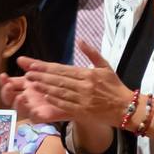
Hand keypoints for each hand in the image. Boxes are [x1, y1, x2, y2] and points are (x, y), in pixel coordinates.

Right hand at [0, 72, 72, 124]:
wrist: (75, 93)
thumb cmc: (58, 81)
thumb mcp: (46, 70)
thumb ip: (33, 65)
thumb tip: (20, 59)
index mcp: (25, 85)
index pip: (9, 84)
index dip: (4, 81)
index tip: (3, 75)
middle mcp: (26, 97)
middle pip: (9, 98)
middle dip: (6, 92)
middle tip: (8, 86)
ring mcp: (33, 107)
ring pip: (19, 109)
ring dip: (17, 104)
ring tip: (20, 97)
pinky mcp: (43, 116)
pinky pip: (34, 117)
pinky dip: (32, 113)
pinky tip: (34, 108)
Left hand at [15, 39, 131, 123]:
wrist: (126, 108)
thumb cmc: (115, 87)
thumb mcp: (106, 67)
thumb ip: (92, 54)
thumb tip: (81, 41)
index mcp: (88, 74)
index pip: (63, 69)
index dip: (46, 68)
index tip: (33, 64)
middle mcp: (84, 86)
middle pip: (58, 80)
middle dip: (41, 76)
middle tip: (27, 73)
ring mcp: (83, 100)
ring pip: (60, 92)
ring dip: (44, 87)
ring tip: (31, 83)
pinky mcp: (83, 112)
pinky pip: (65, 105)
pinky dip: (54, 101)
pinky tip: (44, 96)